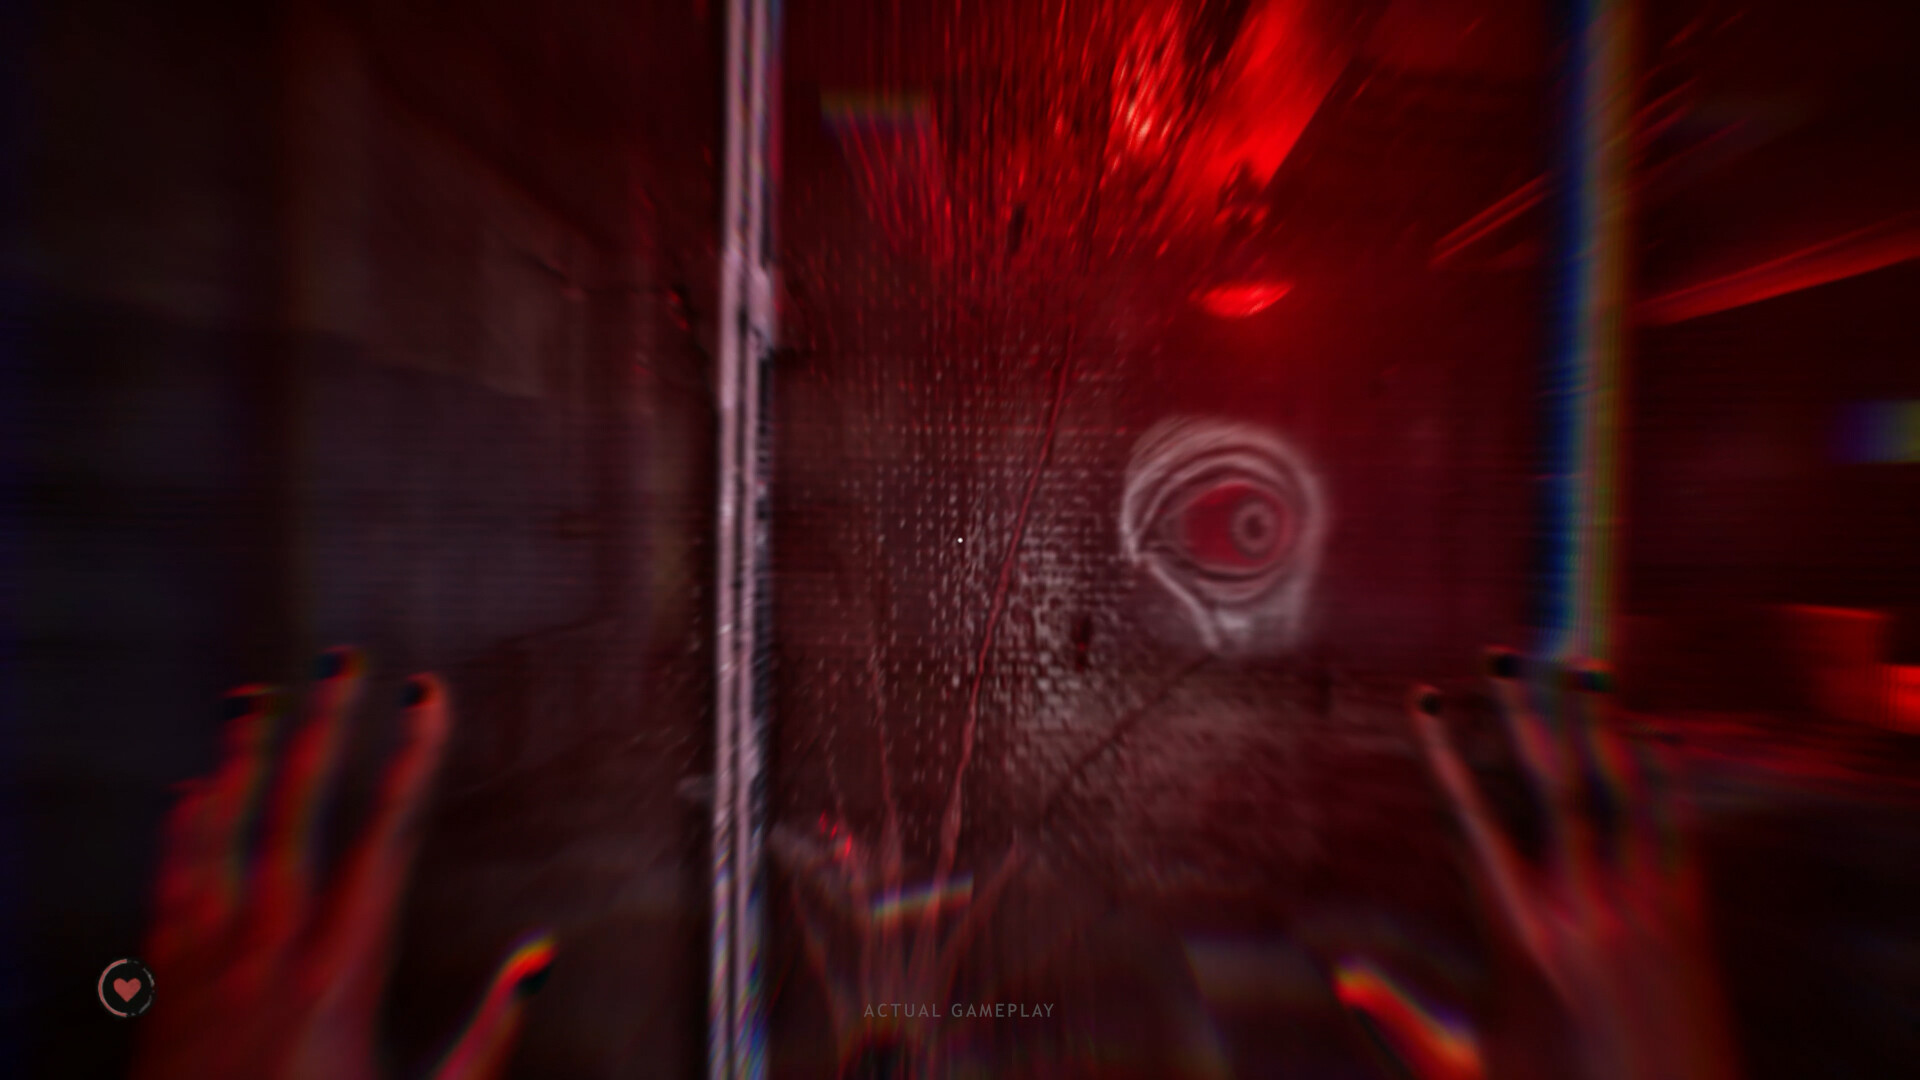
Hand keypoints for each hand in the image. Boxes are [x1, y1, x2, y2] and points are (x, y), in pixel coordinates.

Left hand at [135, 649, 552, 1079]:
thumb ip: (489, 1032)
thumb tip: (537, 961)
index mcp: (338, 974)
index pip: (382, 836)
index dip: (408, 759)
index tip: (427, 702)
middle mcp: (268, 952)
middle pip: (294, 809)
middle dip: (323, 726)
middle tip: (344, 663)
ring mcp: (206, 962)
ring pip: (218, 831)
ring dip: (239, 757)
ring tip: (257, 697)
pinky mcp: (164, 984)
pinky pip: (168, 883)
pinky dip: (180, 827)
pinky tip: (189, 792)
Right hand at [1342, 650, 1740, 1079]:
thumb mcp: (1463, 1070)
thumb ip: (1399, 1022)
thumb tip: (1341, 975)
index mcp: (1517, 936)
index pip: (1470, 820)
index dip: (1444, 754)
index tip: (1425, 699)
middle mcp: (1582, 908)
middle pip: (1551, 785)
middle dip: (1524, 712)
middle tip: (1502, 654)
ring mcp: (1643, 908)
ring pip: (1620, 793)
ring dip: (1598, 723)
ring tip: (1580, 664)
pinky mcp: (1689, 921)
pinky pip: (1677, 828)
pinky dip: (1664, 773)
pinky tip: (1651, 732)